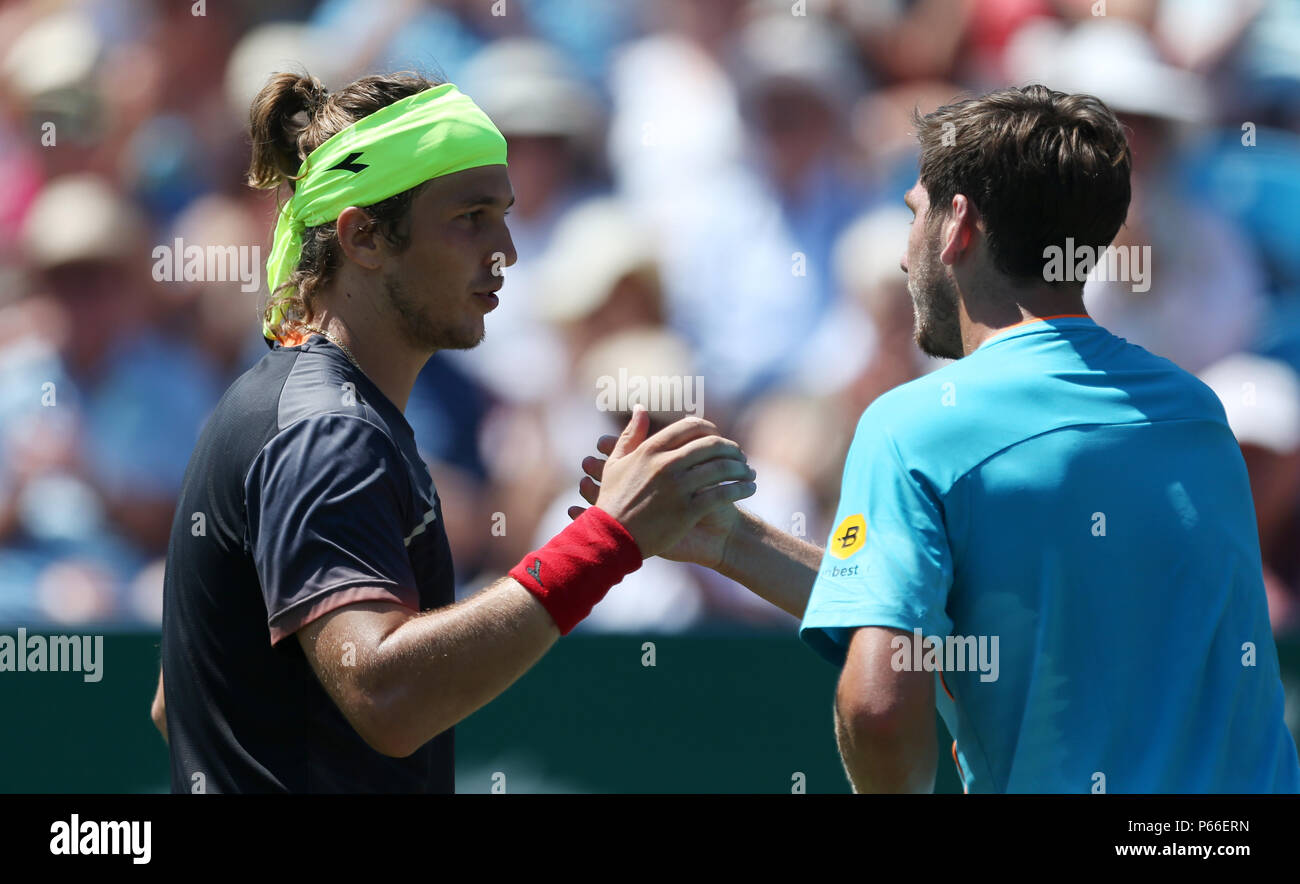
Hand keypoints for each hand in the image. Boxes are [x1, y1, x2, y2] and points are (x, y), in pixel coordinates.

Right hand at [568, 409, 753, 564]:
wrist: (611, 539)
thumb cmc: (613, 501)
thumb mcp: (616, 463)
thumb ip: (631, 434)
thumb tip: (640, 408)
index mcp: (651, 449)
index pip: (690, 427)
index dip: (710, 430)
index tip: (719, 438)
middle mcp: (666, 464)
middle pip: (711, 445)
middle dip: (731, 449)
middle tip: (740, 456)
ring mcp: (678, 487)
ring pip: (722, 468)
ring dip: (741, 468)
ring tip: (749, 473)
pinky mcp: (688, 510)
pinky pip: (723, 493)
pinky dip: (741, 489)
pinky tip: (749, 489)